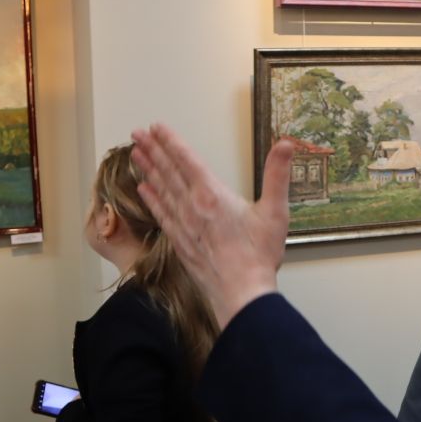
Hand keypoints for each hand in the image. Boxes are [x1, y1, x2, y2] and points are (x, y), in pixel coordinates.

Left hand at [131, 124, 293, 326]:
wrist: (241, 293)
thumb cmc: (259, 256)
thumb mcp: (275, 211)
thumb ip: (278, 175)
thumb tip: (285, 144)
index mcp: (213, 195)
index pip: (188, 160)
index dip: (171, 142)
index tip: (157, 128)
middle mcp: (193, 207)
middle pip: (169, 172)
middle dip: (153, 150)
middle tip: (137, 134)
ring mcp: (184, 225)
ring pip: (162, 190)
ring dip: (148, 170)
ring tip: (136, 154)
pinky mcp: (180, 243)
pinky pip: (161, 214)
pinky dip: (152, 199)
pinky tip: (144, 189)